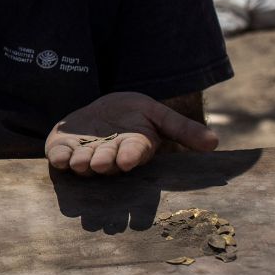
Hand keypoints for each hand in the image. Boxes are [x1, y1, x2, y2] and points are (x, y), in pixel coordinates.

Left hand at [46, 92, 218, 174]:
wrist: (105, 110)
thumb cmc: (136, 115)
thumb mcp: (159, 115)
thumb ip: (182, 128)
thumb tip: (215, 143)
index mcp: (134, 149)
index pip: (134, 154)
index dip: (131, 157)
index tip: (129, 160)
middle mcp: (110, 157)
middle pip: (108, 162)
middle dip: (103, 163)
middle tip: (100, 164)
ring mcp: (86, 155)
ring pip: (84, 163)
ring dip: (81, 163)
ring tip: (80, 162)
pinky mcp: (65, 150)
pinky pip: (61, 156)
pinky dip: (60, 157)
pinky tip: (59, 157)